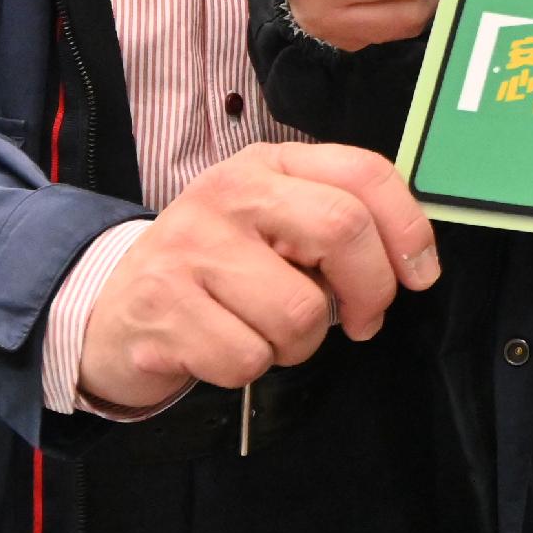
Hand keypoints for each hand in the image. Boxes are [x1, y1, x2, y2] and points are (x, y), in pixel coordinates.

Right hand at [77, 139, 441, 410]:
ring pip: (300, 312)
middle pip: (342, 230)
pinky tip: (224, 345)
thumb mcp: (272, 225)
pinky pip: (249, 358)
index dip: (408, 226)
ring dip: (301, 343)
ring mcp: (191, 249)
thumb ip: (334, 225)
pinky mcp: (164, 308)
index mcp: (266, 166)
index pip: (362, 172)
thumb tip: (410, 262)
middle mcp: (228, 195)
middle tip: (364, 320)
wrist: (111, 308)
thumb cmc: (215, 270)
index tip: (421, 274)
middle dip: (371, 290)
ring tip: (267, 329)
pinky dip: (251, 367)